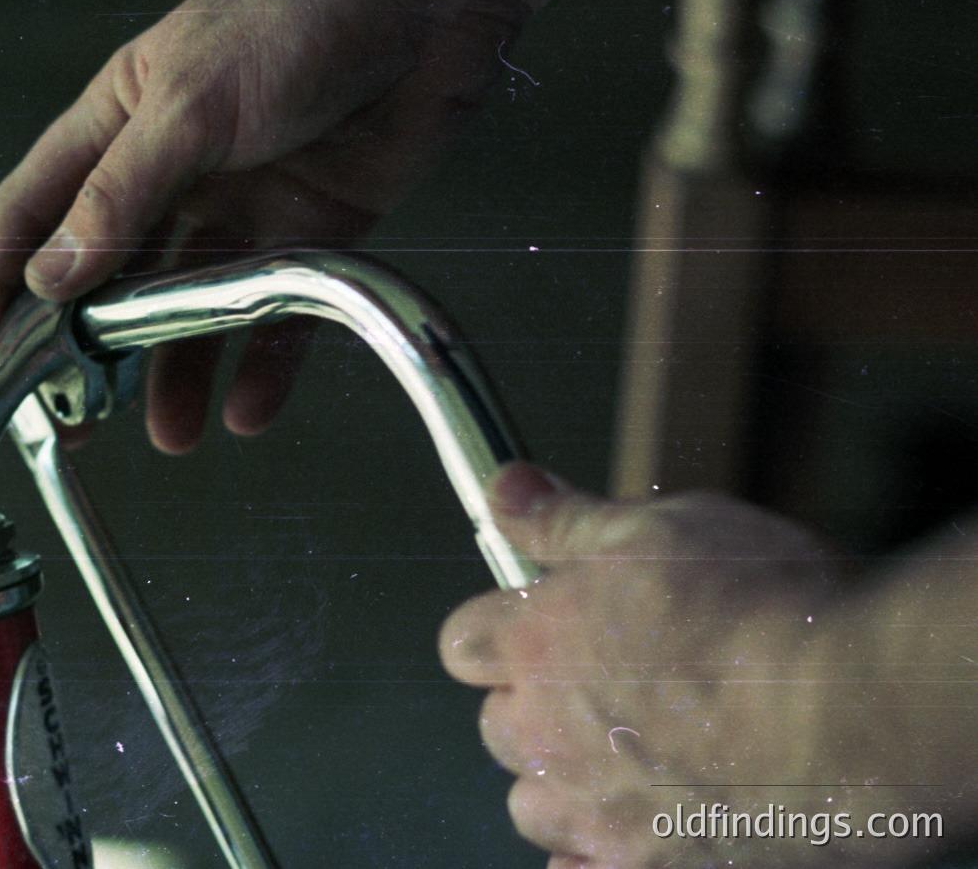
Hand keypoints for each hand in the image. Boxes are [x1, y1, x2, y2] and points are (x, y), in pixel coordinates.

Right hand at [0, 0, 526, 451]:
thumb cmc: (303, 8)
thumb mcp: (192, 101)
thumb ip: (121, 193)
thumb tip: (50, 277)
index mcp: (119, 121)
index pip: (32, 212)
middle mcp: (173, 168)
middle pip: (109, 273)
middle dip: (89, 348)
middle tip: (79, 414)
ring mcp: (243, 202)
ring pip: (192, 304)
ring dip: (177, 369)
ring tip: (172, 431)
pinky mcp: (313, 227)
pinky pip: (279, 312)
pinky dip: (263, 363)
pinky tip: (248, 406)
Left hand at [437, 464, 935, 868]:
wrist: (862, 710)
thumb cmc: (770, 611)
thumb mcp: (656, 527)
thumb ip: (566, 521)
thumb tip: (507, 493)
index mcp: (537, 645)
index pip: (463, 643)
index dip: (499, 630)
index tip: (538, 621)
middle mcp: (548, 736)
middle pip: (500, 727)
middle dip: (538, 704)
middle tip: (615, 683)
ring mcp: (595, 814)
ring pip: (536, 807)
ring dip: (568, 783)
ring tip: (641, 754)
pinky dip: (594, 858)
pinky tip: (638, 829)